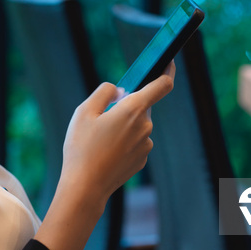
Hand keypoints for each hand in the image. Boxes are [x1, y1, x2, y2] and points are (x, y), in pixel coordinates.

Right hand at [60, 60, 175, 205]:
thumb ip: (104, 92)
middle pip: (141, 106)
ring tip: (99, 140)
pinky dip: (123, 141)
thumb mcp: (84, 111)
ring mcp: (146, 145)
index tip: (169, 63)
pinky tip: (105, 152)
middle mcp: (145, 126)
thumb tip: (119, 91)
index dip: (168, 71)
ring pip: (136, 125)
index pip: (162, 85)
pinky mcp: (142, 160)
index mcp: (133, 109)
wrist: (85, 187)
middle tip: (101, 118)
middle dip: (125, 106)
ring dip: (122, 125)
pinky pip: (135, 142)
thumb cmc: (82, 147)